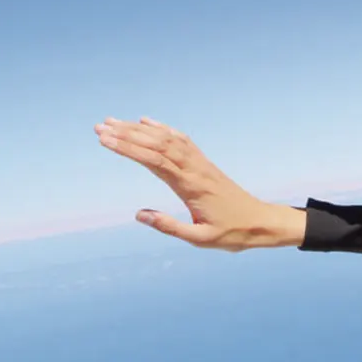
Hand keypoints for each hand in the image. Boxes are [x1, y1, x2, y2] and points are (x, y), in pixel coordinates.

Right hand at [95, 118, 305, 249]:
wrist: (263, 223)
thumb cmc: (233, 234)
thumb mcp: (201, 239)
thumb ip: (170, 227)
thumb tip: (139, 215)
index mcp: (191, 186)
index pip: (154, 161)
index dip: (128, 148)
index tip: (104, 140)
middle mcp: (195, 169)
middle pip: (157, 144)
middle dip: (126, 134)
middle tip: (99, 126)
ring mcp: (201, 164)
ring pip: (168, 139)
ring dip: (139, 129)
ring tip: (113, 122)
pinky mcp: (205, 164)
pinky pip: (182, 141)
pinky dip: (163, 129)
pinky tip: (147, 123)